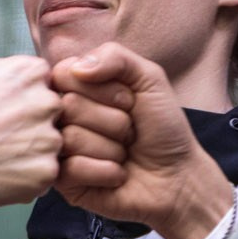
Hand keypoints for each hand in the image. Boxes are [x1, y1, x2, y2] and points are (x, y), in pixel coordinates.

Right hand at [0, 55, 61, 208]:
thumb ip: (2, 69)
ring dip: (31, 152)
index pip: (45, 83)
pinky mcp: (46, 172)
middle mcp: (47, 102)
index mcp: (31, 72)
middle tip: (2, 136)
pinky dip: (26, 177)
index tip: (4, 111)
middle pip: (52, 113)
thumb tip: (14, 74)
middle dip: (33, 124)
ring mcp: (49, 139)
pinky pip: (44, 174)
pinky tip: (1, 174)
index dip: (24, 99)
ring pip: (50, 145)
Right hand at [49, 43, 233, 238]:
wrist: (177, 176)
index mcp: (76, 88)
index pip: (64, 73)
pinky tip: (118, 174)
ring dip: (111, 148)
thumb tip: (77, 68)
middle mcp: (62, 117)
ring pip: (70, 138)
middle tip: (130, 131)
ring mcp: (60, 150)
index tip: (128, 101)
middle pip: (68, 106)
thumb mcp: (148, 78)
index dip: (103, 88)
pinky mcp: (63, 182)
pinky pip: (71, 169)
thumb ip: (115, 56)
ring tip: (124, 153)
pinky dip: (105, 171)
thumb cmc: (162, 127)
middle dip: (113, 120)